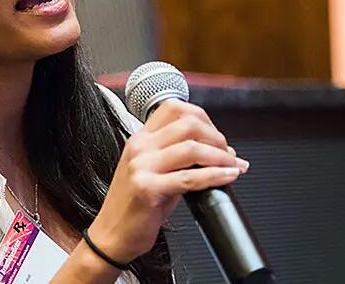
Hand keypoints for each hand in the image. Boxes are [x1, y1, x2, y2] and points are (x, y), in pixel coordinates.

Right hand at [88, 100, 248, 262]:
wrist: (112, 235)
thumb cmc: (134, 207)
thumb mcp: (154, 173)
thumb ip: (180, 158)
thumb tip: (219, 152)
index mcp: (140, 139)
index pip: (174, 108)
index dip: (202, 117)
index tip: (215, 134)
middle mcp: (140, 148)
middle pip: (188, 124)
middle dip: (216, 137)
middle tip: (228, 154)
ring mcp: (141, 167)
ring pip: (192, 149)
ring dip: (221, 157)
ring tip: (232, 166)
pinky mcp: (148, 189)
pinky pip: (190, 178)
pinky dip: (215, 176)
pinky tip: (227, 177)